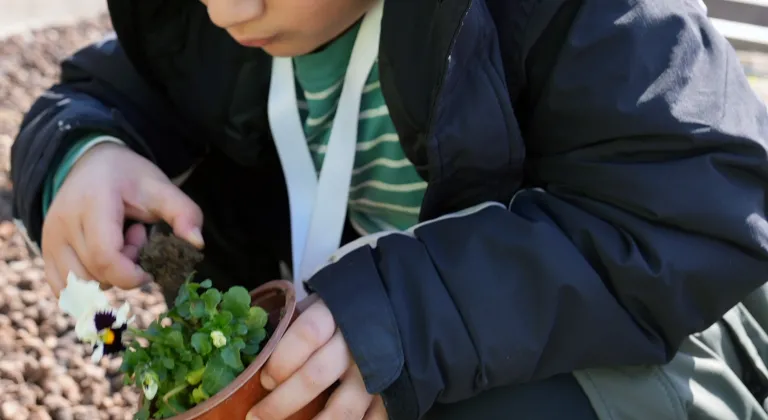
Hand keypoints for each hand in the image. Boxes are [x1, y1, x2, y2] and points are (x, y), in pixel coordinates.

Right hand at [42, 142, 203, 295]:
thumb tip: (197, 244)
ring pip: (79, 286)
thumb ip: (184, 213)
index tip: (150, 264)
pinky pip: (63, 288)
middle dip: (124, 270)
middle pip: (96, 275)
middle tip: (134, 239)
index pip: (105, 258)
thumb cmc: (130, 178)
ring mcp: (48, 238)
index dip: (133, 273)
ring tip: (116, 244)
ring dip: (106, 277)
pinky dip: (89, 283)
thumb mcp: (162, 188)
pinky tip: (100, 259)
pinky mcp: (44, 251)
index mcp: (92, 203)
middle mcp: (62, 222)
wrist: (92, 163)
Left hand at [246, 298, 386, 419]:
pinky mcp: (392, 392)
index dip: (282, 361)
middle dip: (281, 402)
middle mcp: (358, 342)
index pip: (306, 335)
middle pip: (316, 376)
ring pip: (344, 409)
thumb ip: (293, 324)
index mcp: (336, 314)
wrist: (392, 306)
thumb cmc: (343, 310)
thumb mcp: (319, 304)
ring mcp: (377, 371)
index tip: (265, 380)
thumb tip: (255, 353)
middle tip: (257, 417)